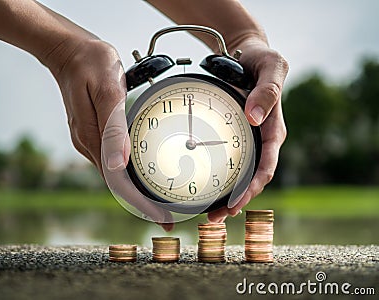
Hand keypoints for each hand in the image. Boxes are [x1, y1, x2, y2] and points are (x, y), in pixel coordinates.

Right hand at [48, 38, 173, 230]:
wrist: (69, 51)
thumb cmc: (91, 63)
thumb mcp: (107, 90)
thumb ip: (113, 127)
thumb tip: (119, 165)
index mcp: (92, 138)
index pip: (118, 183)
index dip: (140, 204)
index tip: (162, 218)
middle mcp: (89, 145)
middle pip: (118, 185)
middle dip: (143, 206)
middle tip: (169, 219)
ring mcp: (90, 141)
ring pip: (116, 176)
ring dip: (137, 193)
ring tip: (161, 205)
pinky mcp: (93, 134)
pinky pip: (113, 162)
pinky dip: (130, 176)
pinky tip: (143, 177)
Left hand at [208, 39, 288, 221]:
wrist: (250, 55)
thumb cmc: (263, 60)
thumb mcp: (272, 67)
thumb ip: (267, 90)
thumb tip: (254, 116)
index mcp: (273, 130)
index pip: (266, 166)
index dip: (253, 187)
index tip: (237, 201)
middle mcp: (262, 140)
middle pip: (253, 179)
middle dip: (237, 200)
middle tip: (216, 217)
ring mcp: (249, 140)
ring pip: (241, 175)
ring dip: (227, 197)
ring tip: (210, 214)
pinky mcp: (236, 137)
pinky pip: (230, 162)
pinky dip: (221, 179)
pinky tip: (207, 190)